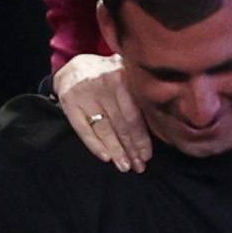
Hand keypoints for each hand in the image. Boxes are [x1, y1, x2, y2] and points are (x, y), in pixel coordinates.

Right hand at [53, 49, 151, 172]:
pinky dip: (94, 145)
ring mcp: (85, 95)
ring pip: (104, 129)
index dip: (142, 137)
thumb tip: (162, 120)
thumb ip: (139, 93)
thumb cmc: (108, 76)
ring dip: (116, 151)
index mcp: (122, 76)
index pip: (134, 114)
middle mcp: (103, 84)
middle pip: (121, 124)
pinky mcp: (69, 104)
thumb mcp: (125, 75)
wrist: (75, 66)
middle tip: (139, 166)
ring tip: (125, 166)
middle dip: (131, 148)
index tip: (147, 155)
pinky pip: (83, 130)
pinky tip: (106, 157)